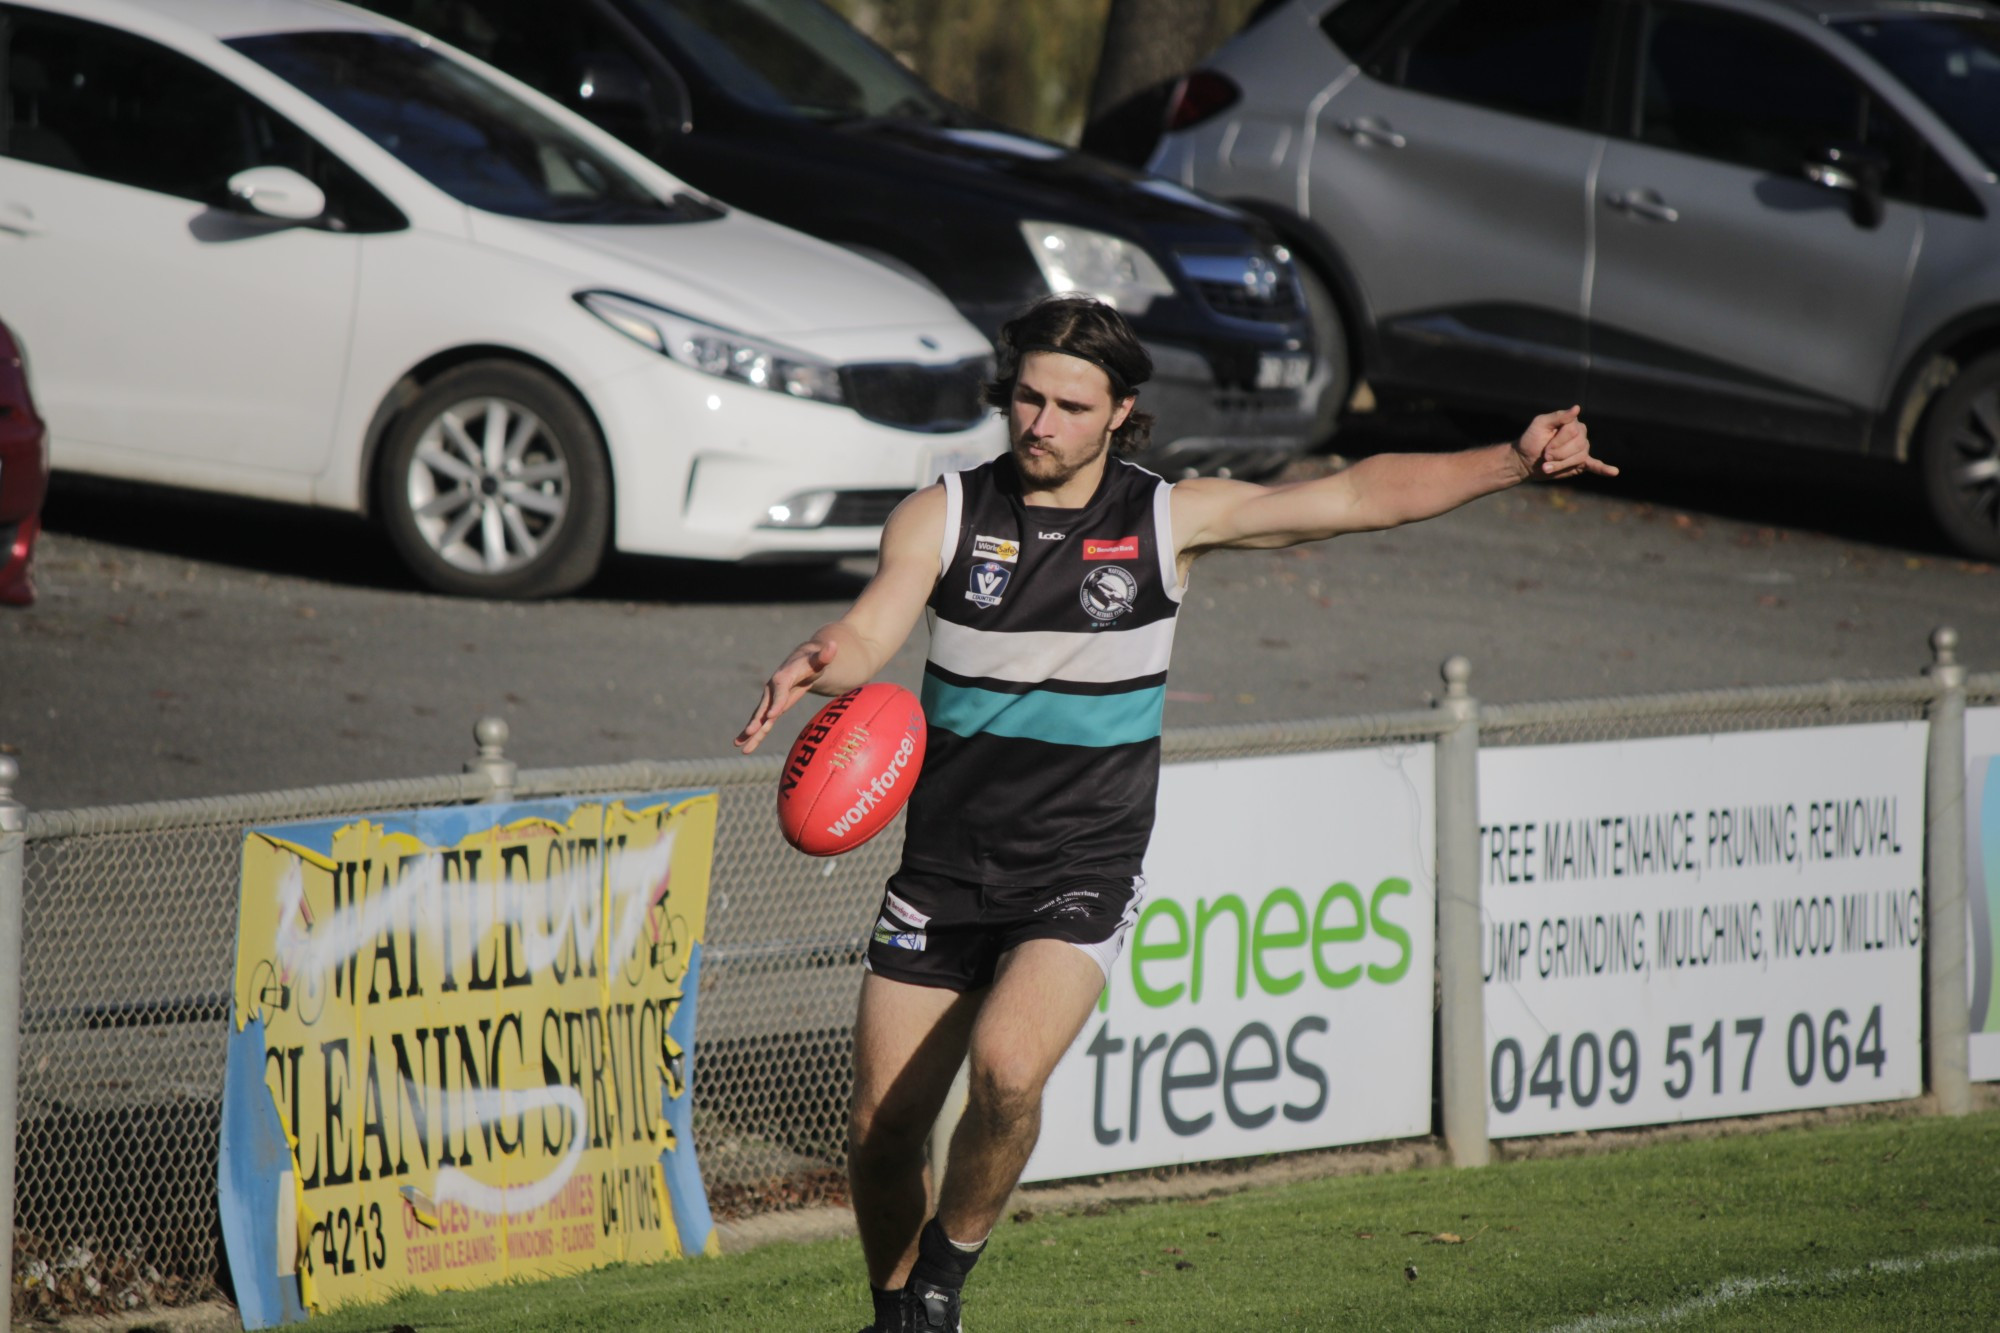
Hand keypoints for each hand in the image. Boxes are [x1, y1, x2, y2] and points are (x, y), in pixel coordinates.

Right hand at [734, 638, 837, 754]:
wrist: (804, 661)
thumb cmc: (814, 661)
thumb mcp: (821, 658)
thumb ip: (825, 654)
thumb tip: (832, 646)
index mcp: (784, 676)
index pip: (780, 689)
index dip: (777, 701)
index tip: (773, 715)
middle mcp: (773, 688)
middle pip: (764, 706)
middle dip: (757, 720)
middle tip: (749, 732)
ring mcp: (771, 699)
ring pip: (760, 717)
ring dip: (750, 732)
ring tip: (738, 745)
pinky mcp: (773, 707)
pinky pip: (763, 722)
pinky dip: (754, 734)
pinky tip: (744, 745)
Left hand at [1514, 405, 1617, 480]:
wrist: (1526, 460)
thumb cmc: (1531, 439)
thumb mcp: (1540, 424)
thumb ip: (1558, 416)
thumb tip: (1577, 408)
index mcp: (1572, 422)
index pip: (1573, 431)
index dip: (1558, 442)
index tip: (1545, 448)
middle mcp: (1581, 434)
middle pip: (1578, 445)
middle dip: (1558, 454)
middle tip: (1545, 457)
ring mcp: (1583, 449)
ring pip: (1579, 458)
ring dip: (1561, 465)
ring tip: (1547, 467)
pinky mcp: (1581, 463)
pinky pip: (1596, 465)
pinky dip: (1605, 469)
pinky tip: (1614, 472)